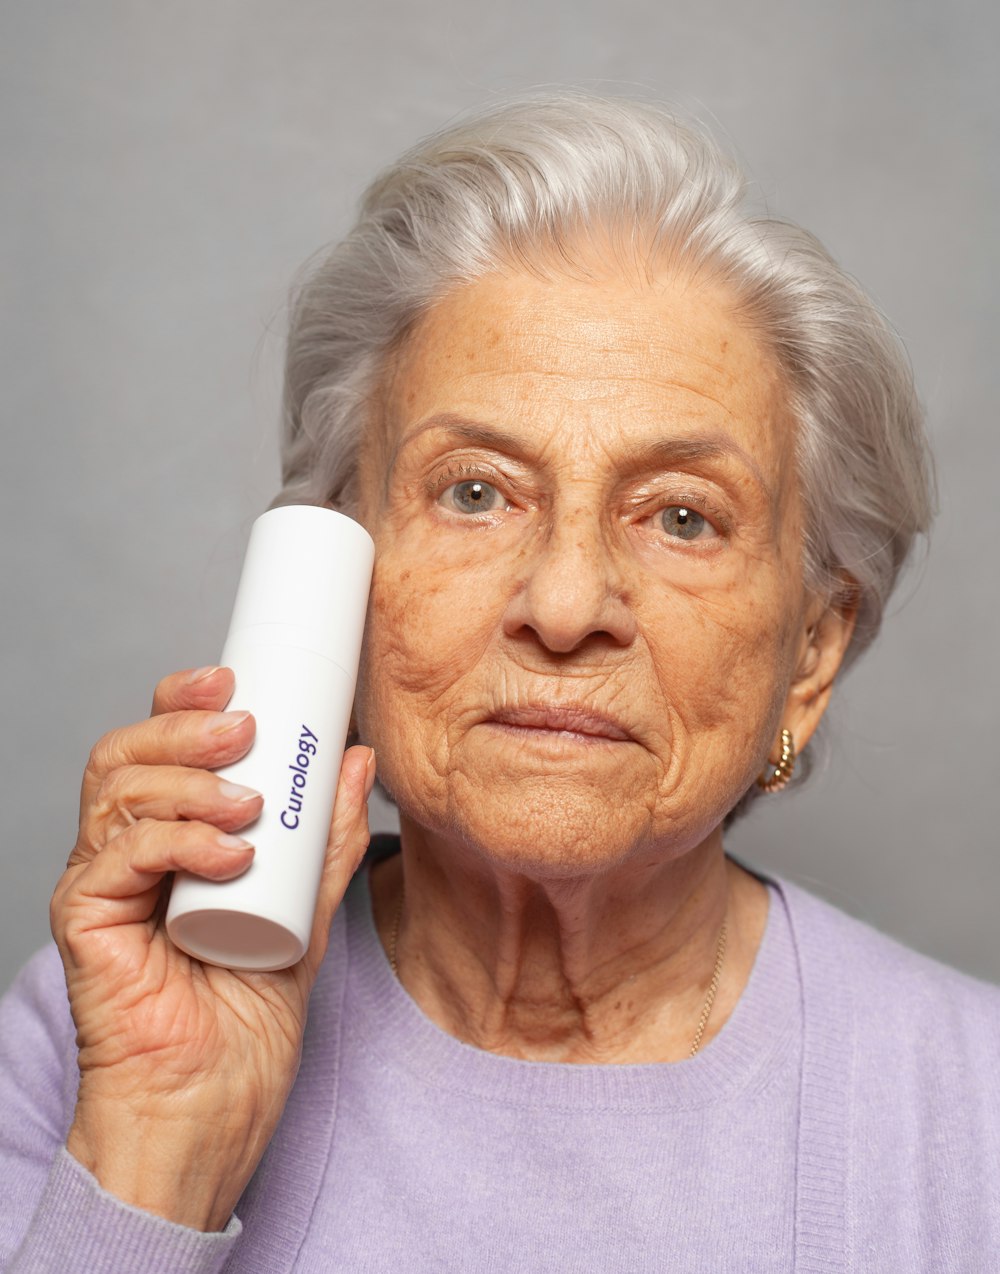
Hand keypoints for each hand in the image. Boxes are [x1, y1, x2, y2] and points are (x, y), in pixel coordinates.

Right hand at [51, 665, 373, 1229]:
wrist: (213, 1103)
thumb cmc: (247, 1013)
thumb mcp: (308, 909)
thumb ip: (328, 839)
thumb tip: (355, 759)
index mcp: (168, 837)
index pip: (158, 746)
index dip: (185, 700)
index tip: (237, 679)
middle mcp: (125, 851)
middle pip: (126, 754)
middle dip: (183, 726)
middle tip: (245, 728)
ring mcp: (102, 887)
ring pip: (116, 792)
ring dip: (188, 782)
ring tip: (248, 804)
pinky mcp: (86, 924)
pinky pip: (115, 857)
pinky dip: (176, 841)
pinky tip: (230, 854)